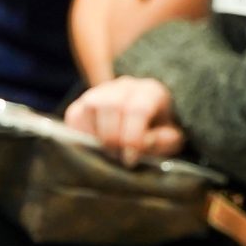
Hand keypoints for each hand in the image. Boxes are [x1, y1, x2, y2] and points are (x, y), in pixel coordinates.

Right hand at [63, 76, 184, 165]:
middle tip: (118, 157)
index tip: (130, 159)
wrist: (146, 120)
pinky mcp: (82, 103)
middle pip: (112, 105)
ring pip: (91, 106)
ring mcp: (101, 91)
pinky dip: (80, 135)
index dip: (132, 137)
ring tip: (106, 153)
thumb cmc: (159, 131)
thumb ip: (163, 141)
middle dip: (113, 137)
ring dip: (96, 136)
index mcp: (151, 92)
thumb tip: (143, 143)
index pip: (138, 108)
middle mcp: (125, 86)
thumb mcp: (171, 139)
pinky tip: (93, 147)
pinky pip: (74, 114)